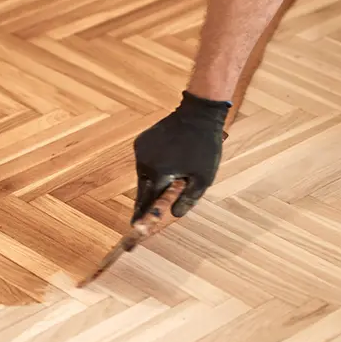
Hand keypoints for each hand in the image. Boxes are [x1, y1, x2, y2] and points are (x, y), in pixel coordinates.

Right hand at [131, 91, 229, 222]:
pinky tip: (167, 162)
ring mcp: (141, 151)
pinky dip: (152, 167)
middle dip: (148, 199)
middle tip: (149, 211)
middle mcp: (144, 163)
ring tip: (169, 178)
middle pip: (143, 189)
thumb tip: (174, 214)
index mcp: (158, 174)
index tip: (136, 227)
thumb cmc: (204, 147)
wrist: (197, 114)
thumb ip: (188, 198)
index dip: (142, 215)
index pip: (147, 201)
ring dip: (152, 181)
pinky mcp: (141, 142)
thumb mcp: (204, 178)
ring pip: (143, 175)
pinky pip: (144, 161)